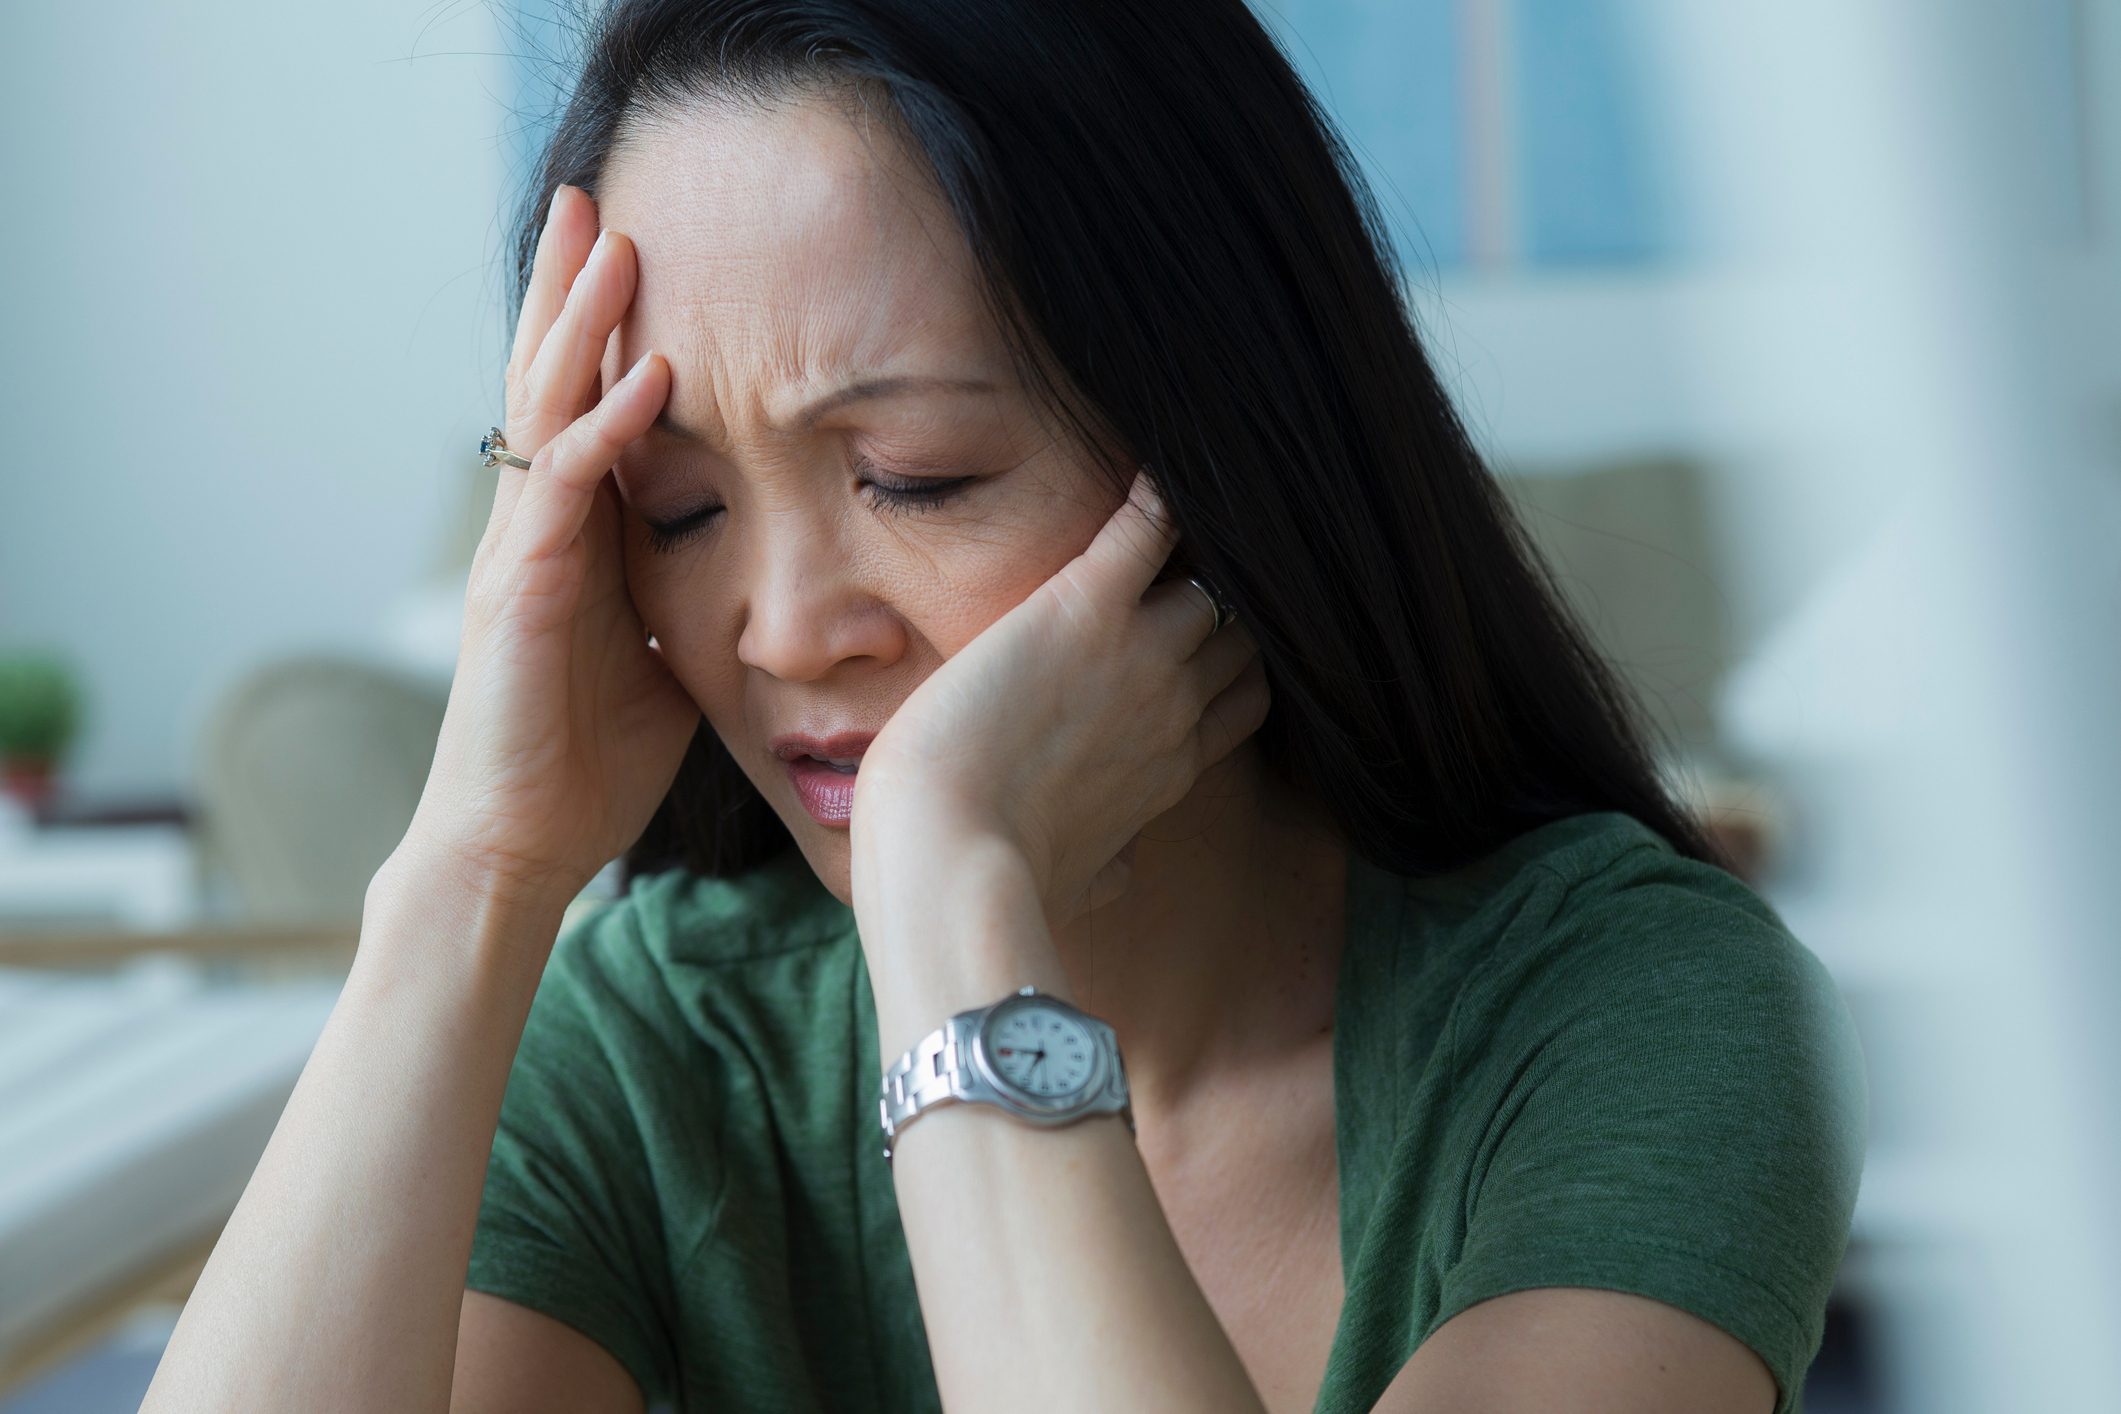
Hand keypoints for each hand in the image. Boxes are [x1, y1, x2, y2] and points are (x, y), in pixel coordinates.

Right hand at [399, 184, 694, 912]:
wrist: (521, 844)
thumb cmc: (588, 762)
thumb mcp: (664, 661)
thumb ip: (692, 603)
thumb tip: (758, 582)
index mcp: (571, 538)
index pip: (582, 408)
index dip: (599, 332)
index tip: (631, 254)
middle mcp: (536, 527)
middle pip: (547, 382)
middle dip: (569, 290)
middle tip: (591, 196)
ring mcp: (519, 552)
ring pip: (543, 410)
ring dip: (579, 323)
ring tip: (610, 240)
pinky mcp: (520, 591)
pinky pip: (562, 489)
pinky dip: (603, 429)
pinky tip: (645, 376)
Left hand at [850, 468, 1269, 928]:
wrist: (951, 849)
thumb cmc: (998, 874)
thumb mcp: (1076, 882)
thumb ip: (1108, 865)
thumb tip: (1119, 875)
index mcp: (1170, 768)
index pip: (1242, 698)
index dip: (1232, 663)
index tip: (1210, 639)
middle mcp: (1174, 705)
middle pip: (1239, 631)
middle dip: (1226, 597)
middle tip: (1197, 552)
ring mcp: (1143, 653)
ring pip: (1210, 576)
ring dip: (1198, 541)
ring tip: (1188, 495)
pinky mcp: (1085, 606)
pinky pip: (1149, 524)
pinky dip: (1157, 489)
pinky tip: (1154, 453)